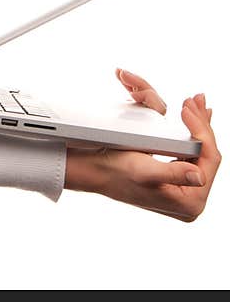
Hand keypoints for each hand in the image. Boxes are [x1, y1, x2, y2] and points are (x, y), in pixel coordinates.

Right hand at [63, 68, 219, 221]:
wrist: (93, 171)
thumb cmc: (113, 172)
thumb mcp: (144, 171)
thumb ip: (174, 175)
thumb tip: (199, 177)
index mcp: (190, 202)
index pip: (208, 159)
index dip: (201, 130)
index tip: (187, 108)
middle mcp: (190, 199)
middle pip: (206, 153)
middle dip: (201, 123)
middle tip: (197, 99)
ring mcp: (182, 189)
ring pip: (200, 150)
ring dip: (198, 124)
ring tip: (195, 103)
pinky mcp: (174, 180)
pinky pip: (191, 153)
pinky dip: (190, 133)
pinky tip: (191, 118)